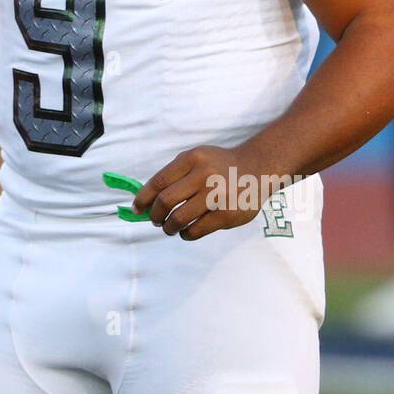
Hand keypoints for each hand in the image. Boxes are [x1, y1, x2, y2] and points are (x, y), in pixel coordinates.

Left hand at [131, 145, 288, 240]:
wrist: (256, 169)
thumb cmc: (218, 166)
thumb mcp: (196, 159)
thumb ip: (174, 175)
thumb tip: (146, 200)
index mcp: (192, 159)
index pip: (159, 182)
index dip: (143, 198)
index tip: (137, 209)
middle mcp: (204, 175)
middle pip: (166, 201)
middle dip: (155, 215)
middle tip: (155, 220)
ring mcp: (217, 195)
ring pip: (179, 219)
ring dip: (168, 227)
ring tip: (169, 227)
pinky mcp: (227, 214)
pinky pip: (196, 230)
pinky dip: (185, 234)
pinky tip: (185, 231)